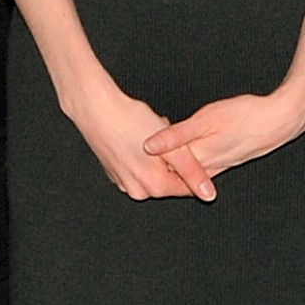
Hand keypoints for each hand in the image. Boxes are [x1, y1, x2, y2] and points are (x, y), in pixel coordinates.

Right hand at [60, 77, 202, 200]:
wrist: (95, 109)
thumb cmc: (131, 122)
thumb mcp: (172, 147)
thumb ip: (193, 172)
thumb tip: (209, 195)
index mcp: (154, 187)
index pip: (187, 187)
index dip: (193, 166)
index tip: (188, 146)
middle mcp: (137, 191)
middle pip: (169, 178)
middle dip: (173, 158)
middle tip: (166, 134)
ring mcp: (123, 182)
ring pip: (153, 170)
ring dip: (159, 155)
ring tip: (150, 132)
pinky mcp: (114, 172)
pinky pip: (138, 166)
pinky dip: (143, 154)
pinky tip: (137, 133)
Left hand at [143, 87, 304, 201]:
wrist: (282, 120)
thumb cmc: (246, 115)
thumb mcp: (207, 120)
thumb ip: (176, 136)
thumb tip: (148, 147)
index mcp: (199, 159)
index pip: (163, 169)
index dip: (145, 160)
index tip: (127, 146)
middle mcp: (208, 168)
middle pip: (173, 174)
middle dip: (155, 164)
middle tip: (134, 149)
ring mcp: (220, 165)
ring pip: (187, 171)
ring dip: (171, 164)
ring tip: (152, 152)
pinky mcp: (228, 159)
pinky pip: (202, 165)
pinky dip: (188, 160)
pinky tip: (182, 150)